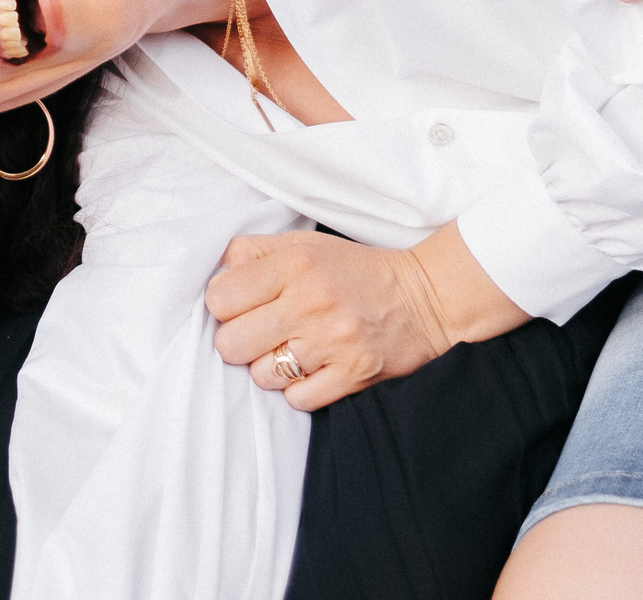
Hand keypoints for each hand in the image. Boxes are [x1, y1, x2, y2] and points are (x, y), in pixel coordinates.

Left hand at [206, 231, 457, 411]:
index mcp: (295, 263)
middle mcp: (310, 302)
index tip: (242, 305)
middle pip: (230, 343)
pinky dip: (299, 388)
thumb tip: (215, 272)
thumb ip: (254, 252)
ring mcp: (332, 343)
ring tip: (292, 349)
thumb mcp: (305, 243)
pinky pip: (296, 399)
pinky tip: (313, 367)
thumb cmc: (357, 270)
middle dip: (239, 340)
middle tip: (262, 332)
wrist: (426, 298)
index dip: (225, 305)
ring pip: (260, 376)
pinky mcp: (352, 376)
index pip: (219, 298)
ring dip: (269, 366)